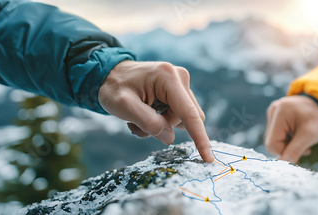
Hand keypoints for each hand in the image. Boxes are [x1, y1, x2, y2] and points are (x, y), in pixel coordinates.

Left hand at [98, 60, 213, 161]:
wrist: (109, 74)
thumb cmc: (113, 88)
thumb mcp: (123, 106)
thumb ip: (148, 123)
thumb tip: (170, 138)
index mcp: (168, 78)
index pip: (189, 114)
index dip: (200, 138)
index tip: (208, 158)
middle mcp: (180, 78)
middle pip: (185, 118)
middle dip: (164, 127)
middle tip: (137, 124)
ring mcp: (180, 83)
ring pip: (182, 119)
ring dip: (161, 125)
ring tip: (137, 118)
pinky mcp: (178, 90)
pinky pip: (178, 115)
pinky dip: (161, 121)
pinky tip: (145, 113)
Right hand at [265, 95, 317, 162]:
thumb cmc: (317, 118)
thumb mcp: (310, 135)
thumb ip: (295, 149)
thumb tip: (284, 164)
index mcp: (280, 112)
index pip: (272, 144)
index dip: (284, 152)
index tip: (301, 152)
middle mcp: (273, 111)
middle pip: (272, 142)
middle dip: (288, 148)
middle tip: (304, 147)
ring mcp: (273, 113)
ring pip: (274, 139)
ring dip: (288, 145)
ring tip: (303, 141)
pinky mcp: (275, 117)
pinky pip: (276, 134)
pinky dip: (287, 139)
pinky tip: (298, 136)